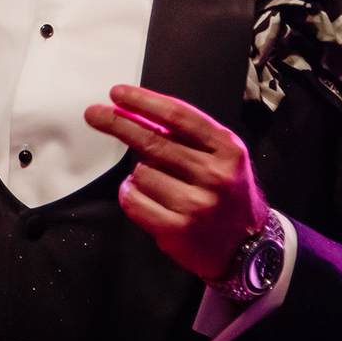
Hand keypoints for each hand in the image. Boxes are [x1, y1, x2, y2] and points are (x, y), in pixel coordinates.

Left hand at [84, 84, 268, 280]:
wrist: (246, 246)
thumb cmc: (229, 195)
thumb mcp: (222, 156)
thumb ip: (188, 136)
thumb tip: (139, 112)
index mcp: (227, 149)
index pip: (178, 116)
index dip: (144, 101)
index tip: (119, 94)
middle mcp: (214, 175)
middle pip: (153, 141)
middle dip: (118, 123)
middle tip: (95, 114)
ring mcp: (195, 205)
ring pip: (140, 173)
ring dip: (139, 174)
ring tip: (161, 184)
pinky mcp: (176, 230)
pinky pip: (133, 201)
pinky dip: (131, 195)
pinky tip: (146, 197)